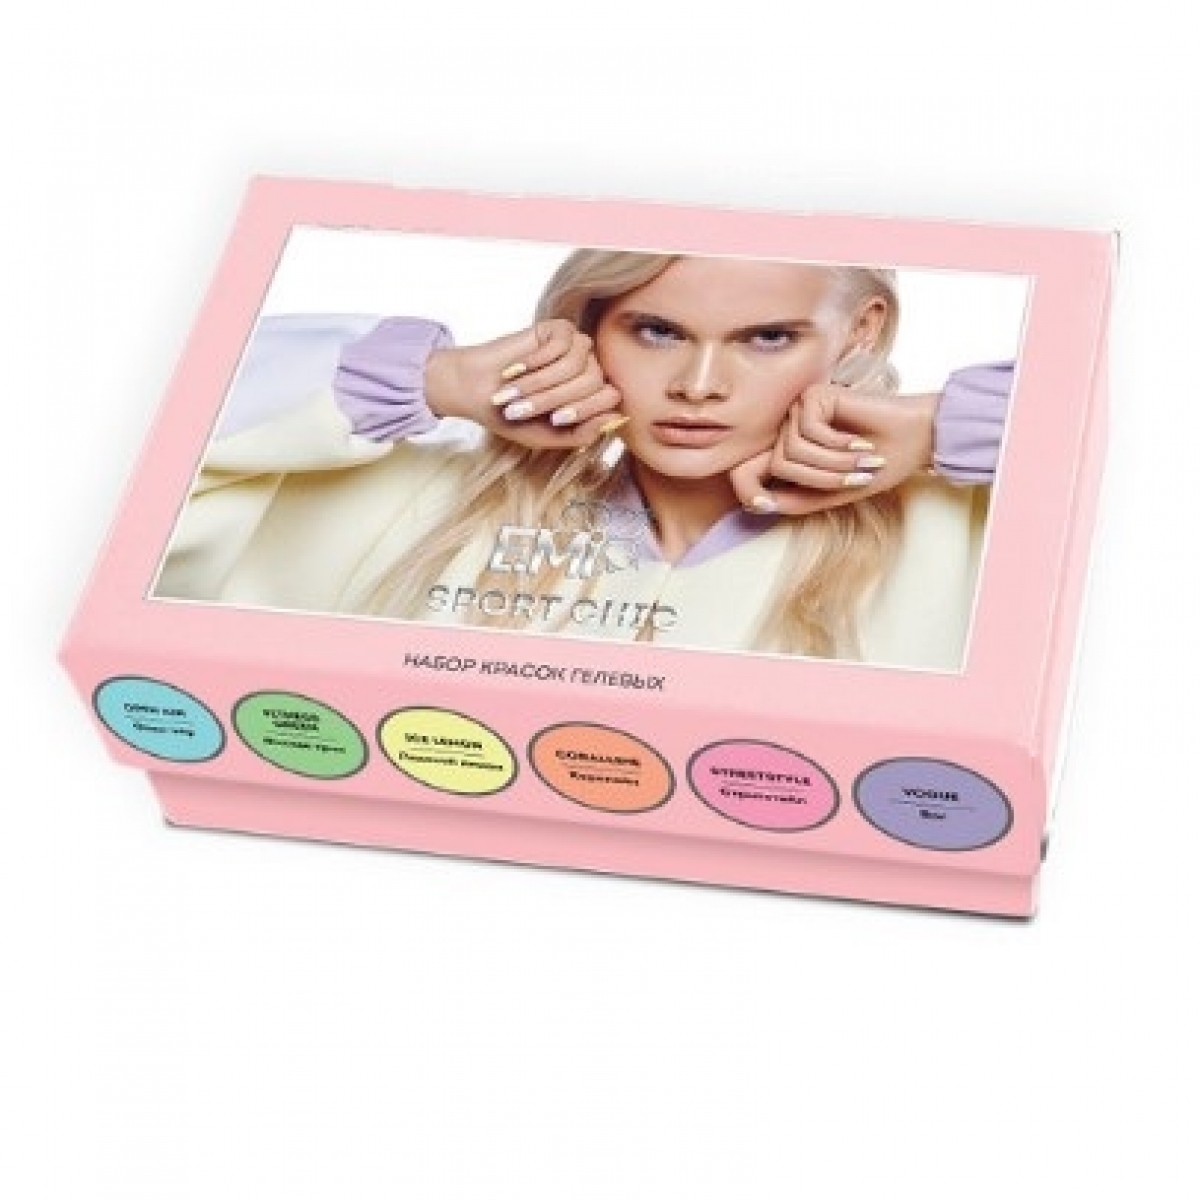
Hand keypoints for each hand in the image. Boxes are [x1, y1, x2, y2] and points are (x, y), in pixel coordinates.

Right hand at [424, 318, 624, 449]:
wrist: (477, 391)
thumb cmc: (512, 415)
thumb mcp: (548, 436)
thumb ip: (583, 434)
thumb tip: (618, 418)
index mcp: (592, 398)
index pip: (610, 398)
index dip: (584, 410)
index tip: (555, 419)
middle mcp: (589, 370)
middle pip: (594, 381)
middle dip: (556, 398)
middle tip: (524, 408)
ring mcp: (576, 348)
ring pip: (577, 363)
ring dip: (542, 382)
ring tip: (515, 391)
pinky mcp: (558, 330)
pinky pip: (561, 344)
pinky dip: (536, 361)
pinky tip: (515, 368)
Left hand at [728, 383, 938, 516]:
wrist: (916, 439)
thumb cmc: (880, 465)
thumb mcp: (833, 493)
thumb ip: (797, 500)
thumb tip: (758, 505)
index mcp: (791, 454)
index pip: (748, 471)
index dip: (748, 491)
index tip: (760, 507)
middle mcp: (790, 430)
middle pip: (777, 465)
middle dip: (817, 480)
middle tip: (854, 479)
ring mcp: (800, 412)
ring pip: (791, 452)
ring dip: (831, 464)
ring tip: (863, 460)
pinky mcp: (813, 397)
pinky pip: (808, 433)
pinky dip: (837, 445)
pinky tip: (860, 441)